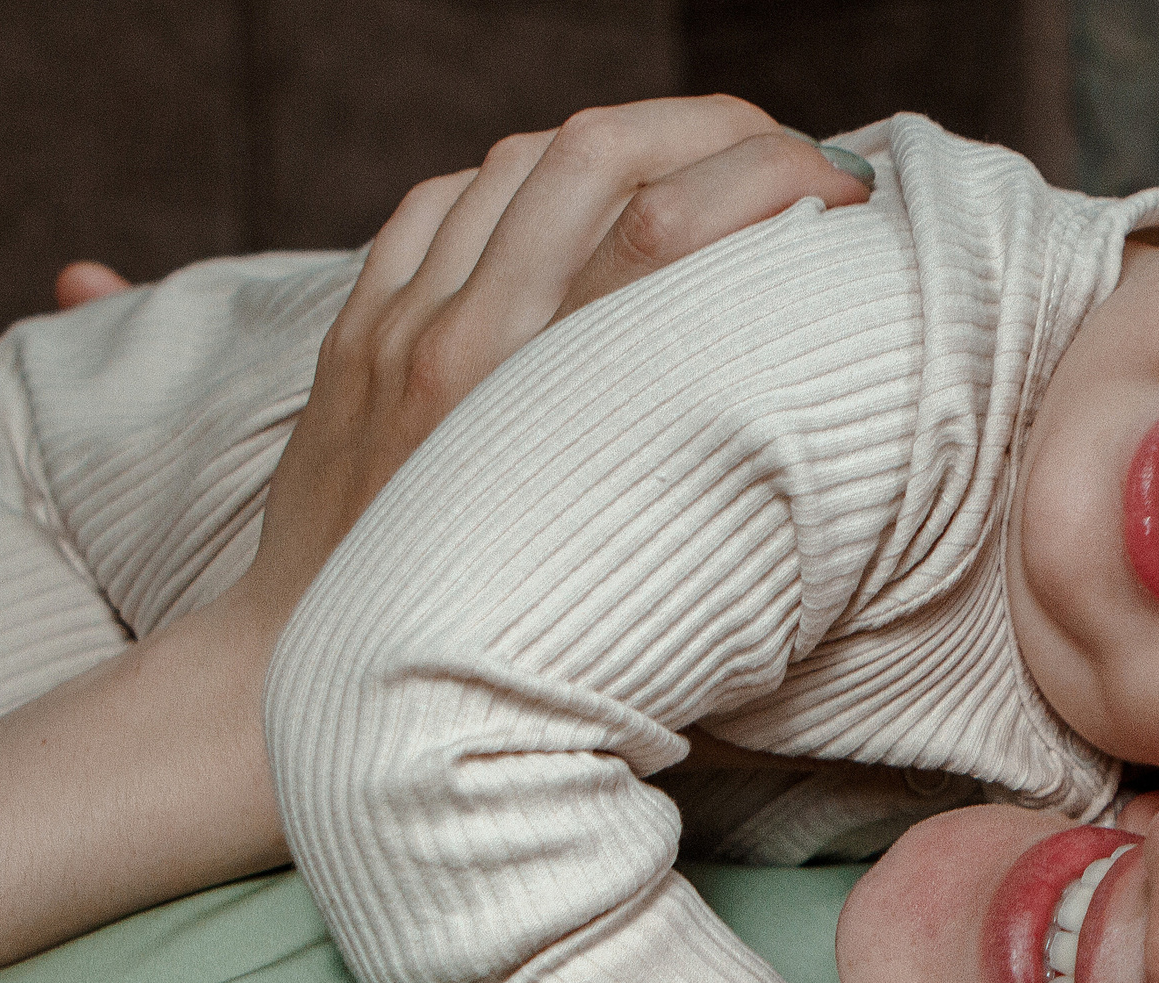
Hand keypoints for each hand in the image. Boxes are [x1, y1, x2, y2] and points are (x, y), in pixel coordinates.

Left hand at [224, 94, 871, 636]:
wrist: (315, 677)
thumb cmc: (491, 658)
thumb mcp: (616, 566)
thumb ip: (683, 459)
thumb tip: (789, 377)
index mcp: (541, 399)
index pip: (666, 223)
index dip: (770, 173)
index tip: (843, 191)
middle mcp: (466, 340)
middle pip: (601, 152)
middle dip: (713, 129)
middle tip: (786, 155)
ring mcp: (401, 325)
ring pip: (522, 161)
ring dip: (624, 146)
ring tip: (691, 175)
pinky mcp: (359, 332)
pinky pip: (439, 203)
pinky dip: (513, 184)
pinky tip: (563, 214)